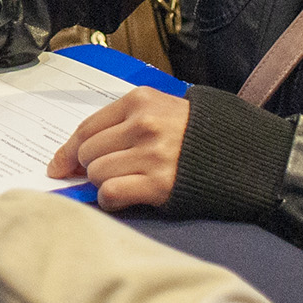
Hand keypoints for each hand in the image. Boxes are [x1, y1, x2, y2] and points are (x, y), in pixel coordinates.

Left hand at [57, 86, 187, 210]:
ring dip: (102, 184)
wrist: (244, 155)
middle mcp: (143, 124)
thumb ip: (125, 123)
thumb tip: (79, 153)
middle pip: (88, 152)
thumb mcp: (162, 110)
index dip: (67, 150)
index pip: (87, 127)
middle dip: (89, 168)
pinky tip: (121, 199)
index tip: (58, 165)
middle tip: (100, 176)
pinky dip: (109, 200)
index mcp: (140, 101)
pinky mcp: (160, 183)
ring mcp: (152, 154)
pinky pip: (112, 193)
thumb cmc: (198, 135)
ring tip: (123, 184)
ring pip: (97, 173)